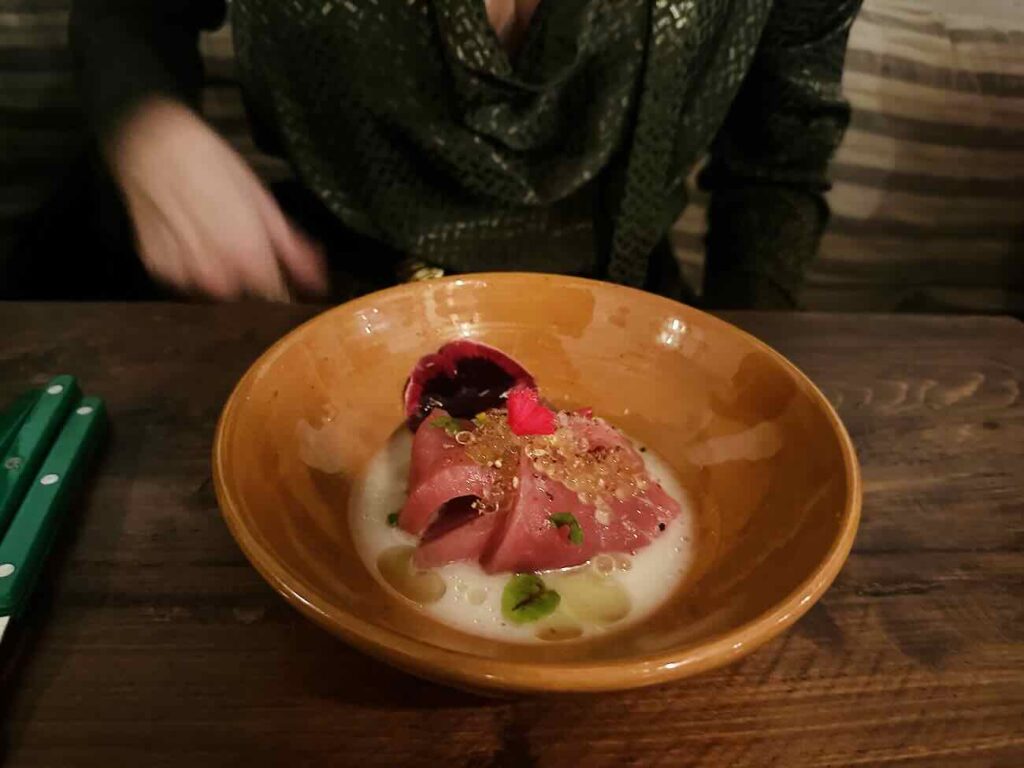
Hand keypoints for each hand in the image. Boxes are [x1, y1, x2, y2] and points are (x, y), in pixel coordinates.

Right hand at [107, 98, 326, 300]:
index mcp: (249, 259)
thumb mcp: (264, 204)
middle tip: (242, 242)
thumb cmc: (215, 168)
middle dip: (250, 278)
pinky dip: (191, 267)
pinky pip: (184, 281)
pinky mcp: (159, 270)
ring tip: (214, 236)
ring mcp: (184, 275)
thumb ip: (294, 250)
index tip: (281, 272)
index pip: (275, 297)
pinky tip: (189, 237)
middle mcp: (216, 276)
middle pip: (245, 297)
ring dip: (221, 275)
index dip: (282, 285)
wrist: (154, 146)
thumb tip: (319, 282)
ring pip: (214, 292)